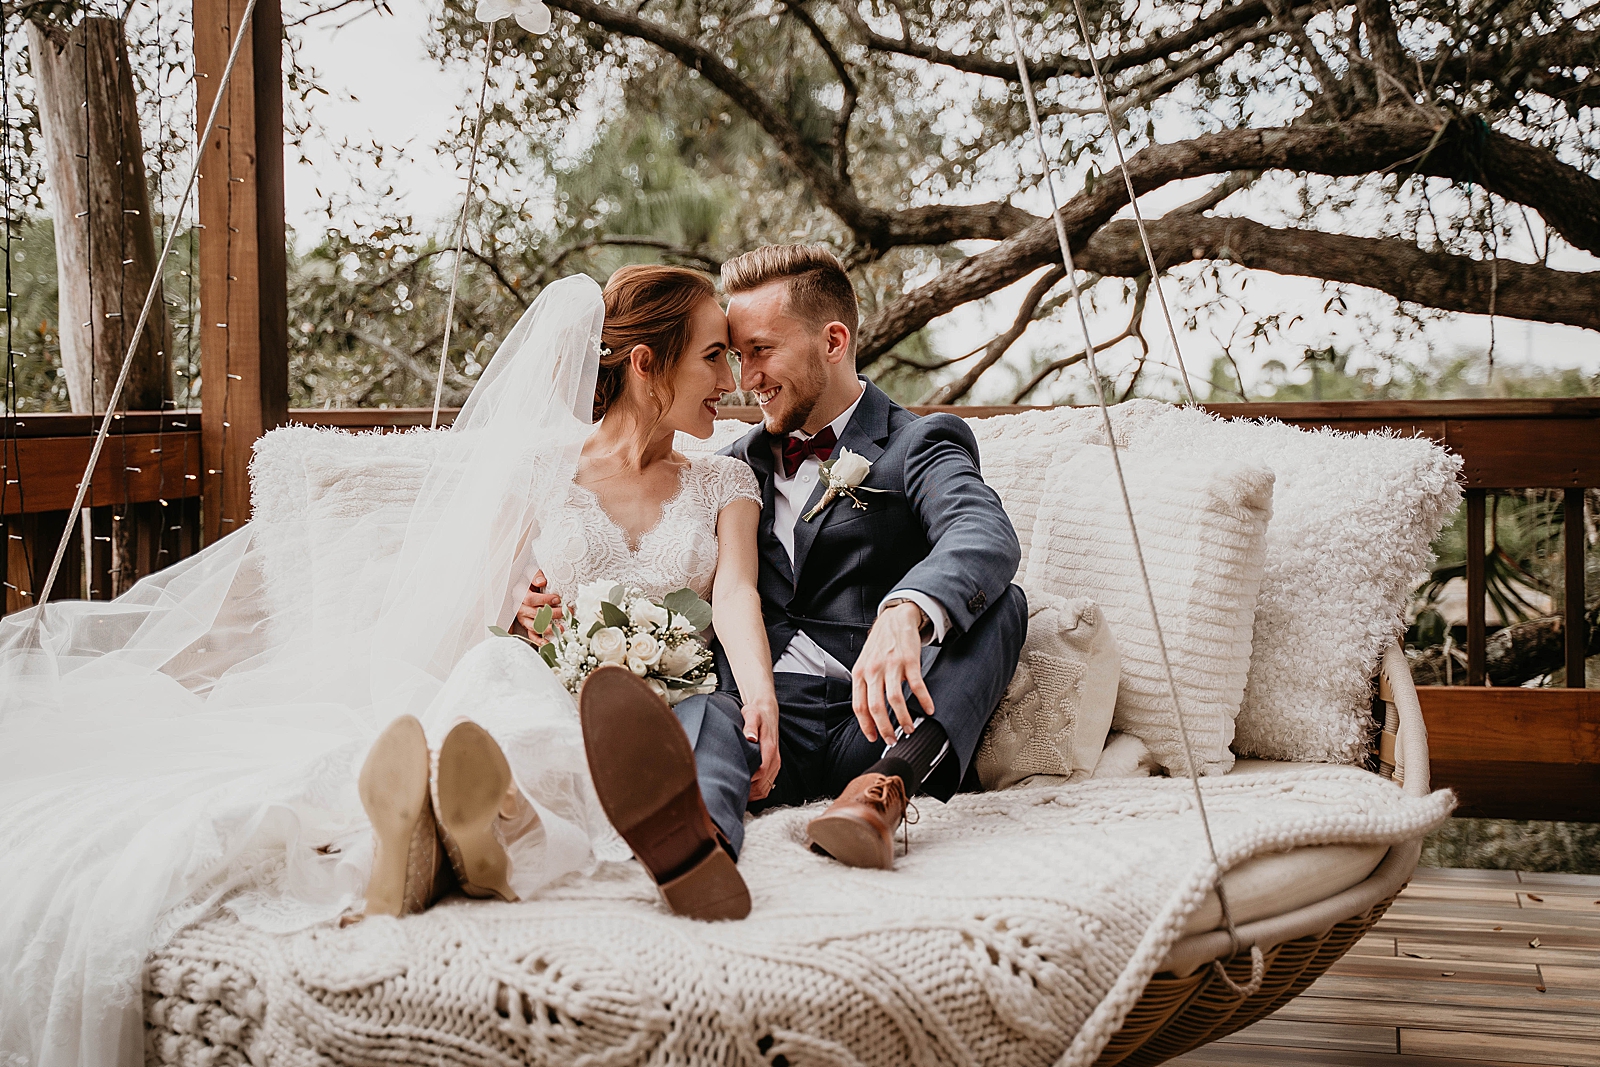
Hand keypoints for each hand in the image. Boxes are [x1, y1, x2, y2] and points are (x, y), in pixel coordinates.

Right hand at [514, 568, 563, 644]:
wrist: (523, 587)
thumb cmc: (529, 581)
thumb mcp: (530, 574)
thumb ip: (535, 576)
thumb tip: (542, 581)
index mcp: (520, 594)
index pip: (530, 599)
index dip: (544, 600)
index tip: (558, 599)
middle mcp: (520, 608)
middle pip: (535, 614)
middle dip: (553, 614)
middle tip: (567, 612)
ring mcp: (523, 619)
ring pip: (534, 626)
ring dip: (548, 628)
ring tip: (561, 628)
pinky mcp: (526, 626)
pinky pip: (532, 636)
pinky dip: (540, 641)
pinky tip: (549, 643)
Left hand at [742, 698, 780, 800]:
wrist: (767, 713)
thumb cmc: (756, 714)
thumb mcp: (751, 714)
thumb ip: (750, 725)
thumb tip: (750, 737)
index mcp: (769, 747)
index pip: (761, 771)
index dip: (748, 780)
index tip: (733, 783)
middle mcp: (775, 759)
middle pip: (762, 784)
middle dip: (748, 791)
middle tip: (730, 792)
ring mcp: (775, 764)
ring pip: (765, 788)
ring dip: (752, 794)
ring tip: (736, 794)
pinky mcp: (774, 767)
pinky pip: (767, 786)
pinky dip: (757, 792)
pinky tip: (745, 790)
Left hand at [851, 601, 933, 742]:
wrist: (895, 619)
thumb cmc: (880, 645)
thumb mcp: (864, 663)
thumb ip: (864, 685)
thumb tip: (867, 712)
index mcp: (860, 674)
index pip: (859, 706)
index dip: (866, 725)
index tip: (873, 738)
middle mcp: (873, 670)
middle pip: (876, 707)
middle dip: (885, 728)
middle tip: (893, 740)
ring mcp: (891, 666)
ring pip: (895, 700)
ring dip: (903, 719)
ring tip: (909, 728)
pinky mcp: (909, 661)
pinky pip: (917, 686)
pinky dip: (924, 700)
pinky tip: (929, 709)